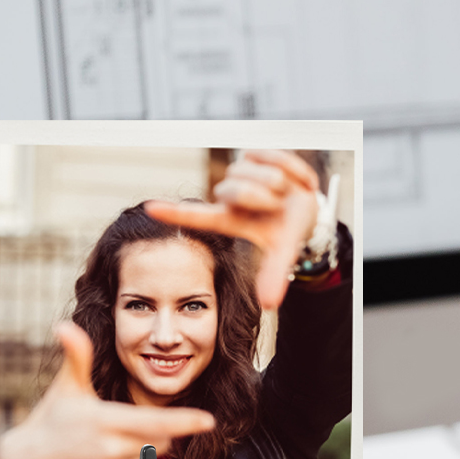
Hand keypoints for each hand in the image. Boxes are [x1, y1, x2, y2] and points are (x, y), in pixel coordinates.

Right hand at [0, 322, 214, 458]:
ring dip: (139, 453)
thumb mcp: (66, 388)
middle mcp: (109, 450)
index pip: (158, 422)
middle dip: (154, 432)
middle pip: (160, 441)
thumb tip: (66, 325)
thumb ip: (77, 357)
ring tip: (107, 446)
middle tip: (124, 426)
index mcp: (106, 421)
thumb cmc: (51, 421)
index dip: (186, 421)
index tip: (208, 420)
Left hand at [145, 150, 321, 309]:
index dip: (174, 213)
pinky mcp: (255, 153)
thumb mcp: (282, 252)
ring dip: (280, 185)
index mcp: (228, 218)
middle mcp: (229, 195)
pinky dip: (292, 170)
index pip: (196, 216)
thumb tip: (269, 305)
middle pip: (236, 191)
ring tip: (286, 194)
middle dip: (263, 198)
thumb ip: (273, 275)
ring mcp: (240, 172)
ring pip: (257, 174)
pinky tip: (295, 180)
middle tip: (279, 206)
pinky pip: (273, 156)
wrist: (310, 207)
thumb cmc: (287, 229)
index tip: (150, 209)